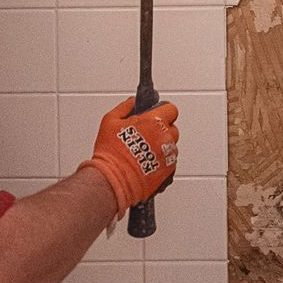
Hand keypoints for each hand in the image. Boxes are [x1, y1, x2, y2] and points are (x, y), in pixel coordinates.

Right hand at [80, 97, 179, 211]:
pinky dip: (161, 160)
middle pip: (172, 128)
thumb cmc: (111, 153)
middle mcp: (165, 137)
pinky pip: (169, 160)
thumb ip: (125, 107)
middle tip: (146, 135)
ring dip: (161, 146)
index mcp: (154, 122)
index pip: (171, 109)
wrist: (113, 181)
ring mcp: (169, 154)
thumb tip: (133, 101)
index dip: (162, 111)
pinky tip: (146, 163)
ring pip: (171, 145)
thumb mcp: (110, 121)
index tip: (155, 115)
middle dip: (161, 129)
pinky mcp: (170, 170)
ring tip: (143, 152)